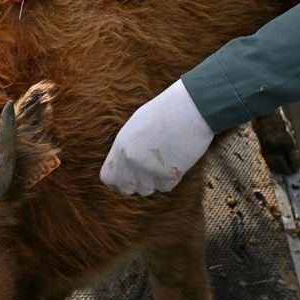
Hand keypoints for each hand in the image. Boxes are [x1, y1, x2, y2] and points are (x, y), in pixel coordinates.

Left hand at [100, 80, 213, 195]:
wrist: (192, 109)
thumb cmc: (164, 113)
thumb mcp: (135, 128)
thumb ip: (126, 150)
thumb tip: (124, 169)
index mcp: (121, 147)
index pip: (108, 178)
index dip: (117, 179)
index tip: (126, 176)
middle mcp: (131, 162)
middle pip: (126, 188)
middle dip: (135, 183)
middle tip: (147, 170)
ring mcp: (149, 171)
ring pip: (147, 189)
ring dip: (153, 180)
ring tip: (163, 160)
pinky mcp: (168, 177)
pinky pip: (164, 187)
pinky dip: (169, 178)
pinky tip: (174, 160)